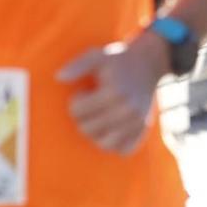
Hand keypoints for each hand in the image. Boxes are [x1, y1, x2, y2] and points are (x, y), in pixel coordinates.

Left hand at [57, 34, 167, 155]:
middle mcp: (127, 110)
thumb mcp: (96, 56)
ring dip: (96, 134)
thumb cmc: (117, 60)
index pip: (77, 111)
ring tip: (99, 119)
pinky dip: (116, 144)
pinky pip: (124, 150)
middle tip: (91, 104)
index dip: (76, 101)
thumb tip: (58, 77)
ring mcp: (136, 122)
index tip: (85, 91)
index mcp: (113, 93)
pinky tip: (112, 128)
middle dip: (83, 118)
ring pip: (105, 145)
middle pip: (88, 130)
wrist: (147, 63)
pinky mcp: (143, 129)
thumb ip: (77, 65)